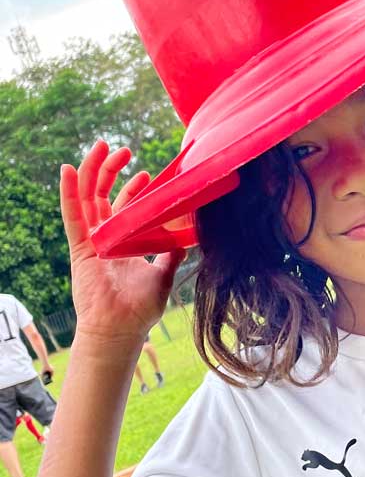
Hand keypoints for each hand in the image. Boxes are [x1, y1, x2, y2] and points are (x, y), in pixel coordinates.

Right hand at [60, 140, 184, 342]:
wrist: (122, 330)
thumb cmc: (141, 309)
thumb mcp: (164, 276)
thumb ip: (172, 254)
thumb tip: (187, 236)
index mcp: (123, 244)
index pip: (124, 208)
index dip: (133, 189)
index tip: (147, 173)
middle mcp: (104, 239)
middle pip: (103, 196)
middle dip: (112, 171)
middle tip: (124, 150)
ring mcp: (91, 242)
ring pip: (87, 198)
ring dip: (92, 171)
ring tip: (101, 147)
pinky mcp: (80, 248)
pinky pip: (72, 215)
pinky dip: (68, 192)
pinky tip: (66, 169)